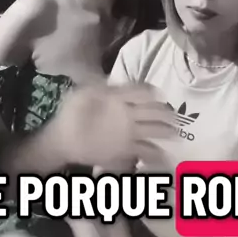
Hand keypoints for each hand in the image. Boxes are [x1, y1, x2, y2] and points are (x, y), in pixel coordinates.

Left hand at [40, 83, 175, 169]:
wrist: (63, 138)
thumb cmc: (71, 112)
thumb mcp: (81, 94)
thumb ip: (96, 86)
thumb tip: (111, 79)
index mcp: (118, 99)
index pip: (139, 91)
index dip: (150, 91)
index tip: (158, 94)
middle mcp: (128, 114)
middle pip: (152, 111)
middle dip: (164, 112)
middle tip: (173, 116)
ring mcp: (128, 132)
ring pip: (153, 130)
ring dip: (165, 131)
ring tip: (174, 135)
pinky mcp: (126, 149)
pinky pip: (145, 151)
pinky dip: (156, 154)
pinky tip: (164, 156)